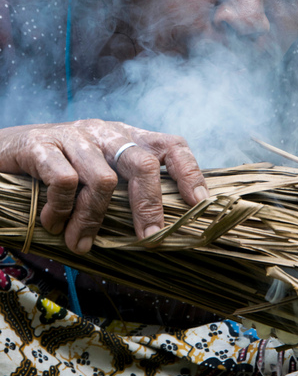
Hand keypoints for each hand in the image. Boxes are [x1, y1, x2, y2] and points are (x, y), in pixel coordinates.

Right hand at [0, 119, 207, 253]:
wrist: (0, 152)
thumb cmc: (57, 171)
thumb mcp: (96, 173)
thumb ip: (123, 189)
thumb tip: (159, 231)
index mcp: (126, 138)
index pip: (170, 145)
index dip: (190, 172)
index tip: (200, 205)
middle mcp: (105, 132)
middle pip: (143, 163)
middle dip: (149, 206)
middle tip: (147, 240)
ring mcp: (73, 136)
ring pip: (103, 180)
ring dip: (91, 221)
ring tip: (77, 243)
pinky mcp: (40, 145)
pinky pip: (64, 182)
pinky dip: (61, 211)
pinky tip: (51, 224)